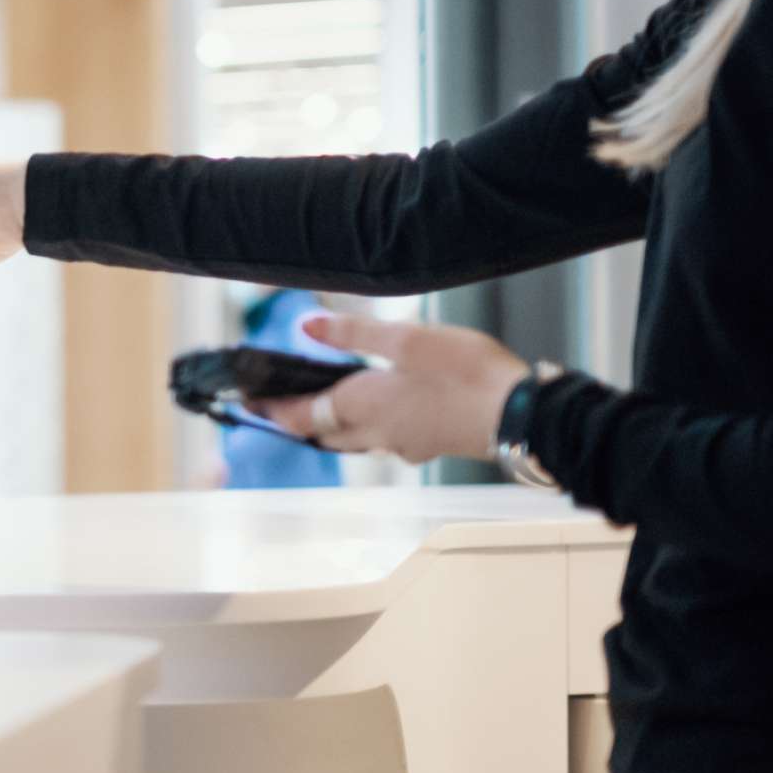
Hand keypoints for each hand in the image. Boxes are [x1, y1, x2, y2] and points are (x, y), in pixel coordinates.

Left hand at [258, 314, 528, 465]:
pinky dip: (370, 425)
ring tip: (325, 402)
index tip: (250, 402)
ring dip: (335, 425)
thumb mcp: (405, 340)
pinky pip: (386, 439)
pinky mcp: (430, 445)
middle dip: (300, 419)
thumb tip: (305, 327)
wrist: (522, 415)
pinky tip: (385, 408)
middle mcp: (377, 434)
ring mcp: (404, 445)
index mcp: (362, 407)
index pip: (301, 417)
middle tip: (280, 402)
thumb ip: (352, 333)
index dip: (273, 410)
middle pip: (324, 433)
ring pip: (356, 440)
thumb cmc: (465, 373)